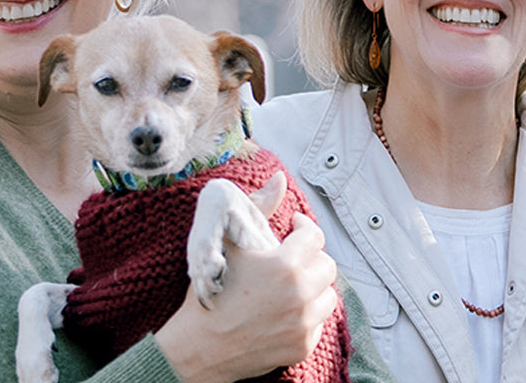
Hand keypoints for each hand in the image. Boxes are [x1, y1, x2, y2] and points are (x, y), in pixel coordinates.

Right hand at [155, 213, 338, 382]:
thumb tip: (280, 179)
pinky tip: (284, 312)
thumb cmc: (209, 293)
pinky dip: (307, 316)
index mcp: (285, 264)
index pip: (315, 236)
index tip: (292, 228)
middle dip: (309, 258)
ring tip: (289, 286)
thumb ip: (257, 207)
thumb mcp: (226, 243)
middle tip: (289, 260)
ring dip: (313, 288)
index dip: (303, 228)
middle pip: (326, 265)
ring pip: (328, 295)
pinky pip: (319, 323)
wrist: (197, 347)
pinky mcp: (302, 346)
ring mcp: (303, 323)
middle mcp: (300, 294)